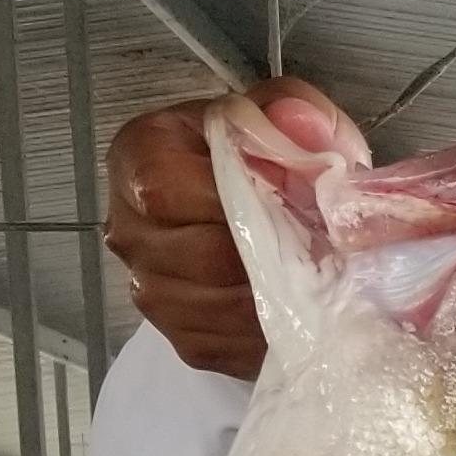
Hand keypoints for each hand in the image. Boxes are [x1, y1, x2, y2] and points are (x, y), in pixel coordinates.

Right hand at [102, 77, 363, 377]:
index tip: (292, 197)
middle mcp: (132, 229)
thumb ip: (291, 110)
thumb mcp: (280, 115)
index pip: (168, 190)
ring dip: (281, 295)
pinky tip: (301, 303)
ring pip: (225, 308)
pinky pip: (236, 345)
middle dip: (272, 251)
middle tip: (323, 242)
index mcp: (141, 158)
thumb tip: (300, 128)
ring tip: (318, 270)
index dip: (239, 198)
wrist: (255, 209)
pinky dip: (278, 327)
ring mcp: (154, 293)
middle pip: (204, 256)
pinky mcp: (189, 340)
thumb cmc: (259, 158)